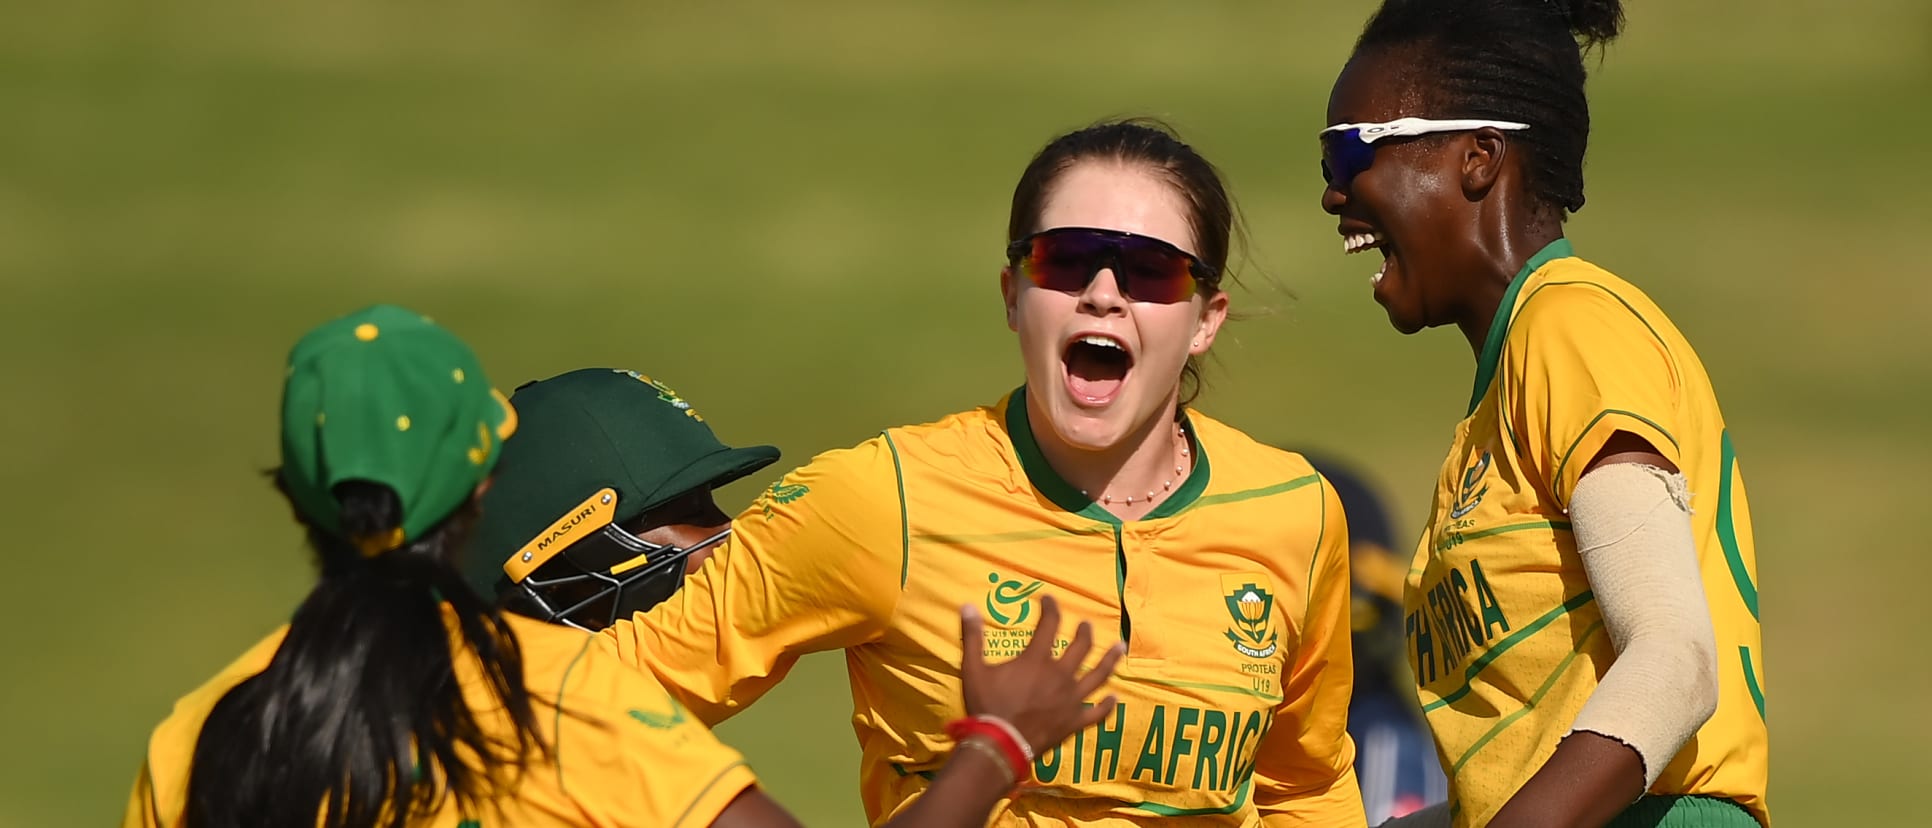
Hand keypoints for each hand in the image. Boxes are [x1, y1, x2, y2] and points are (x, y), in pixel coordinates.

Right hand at [958, 593, 1122, 754]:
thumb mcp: (973, 668)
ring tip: (1120, 647)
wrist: (1000, 745)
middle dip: (1084, 632)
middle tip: (1086, 624)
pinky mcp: (1074, 722)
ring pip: (1098, 675)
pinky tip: (1115, 698)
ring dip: (1110, 660)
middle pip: (1081, 647)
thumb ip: (972, 636)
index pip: (1049, 624)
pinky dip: (1107, 705)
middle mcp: (1060, 675)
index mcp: (1037, 660)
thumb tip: (967, 605)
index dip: (1050, 608)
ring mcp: (1071, 699)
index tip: (1049, 599)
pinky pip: (1096, 713)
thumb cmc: (987, 705)